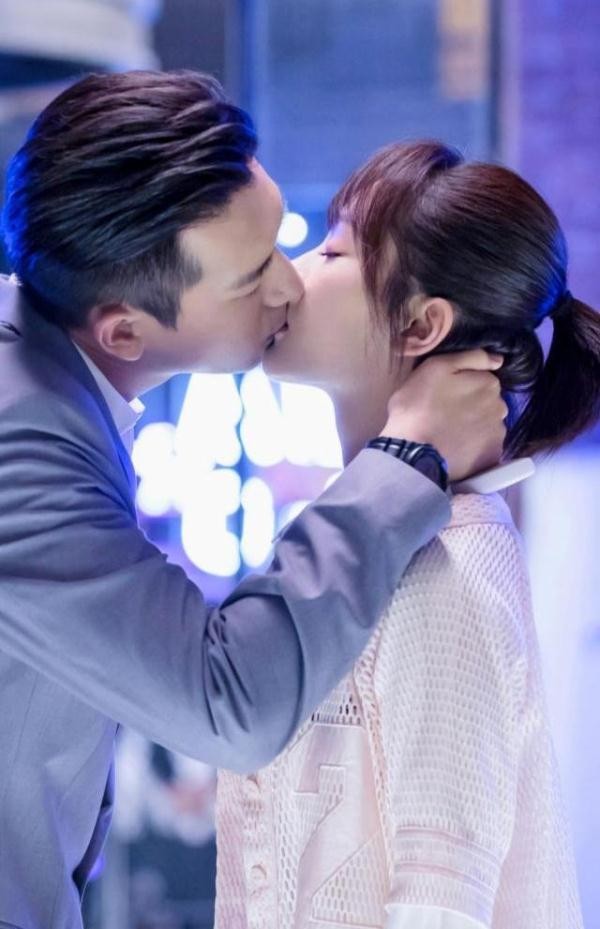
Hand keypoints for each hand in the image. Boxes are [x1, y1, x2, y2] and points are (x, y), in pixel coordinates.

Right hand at [381, 350, 507, 481]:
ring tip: (450, 434)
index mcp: (489, 383)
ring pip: (488, 425)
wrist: (411, 450)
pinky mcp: (492, 456)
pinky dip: (475, 447)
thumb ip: (471, 357)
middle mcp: (500, 407)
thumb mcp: (437, 367)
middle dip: (473, 406)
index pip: (484, 380)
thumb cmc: (419, 404)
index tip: (446, 395)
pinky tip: (457, 449)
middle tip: (446, 415)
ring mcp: (498, 433)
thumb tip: (499, 360)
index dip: (464, 387)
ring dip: (474, 427)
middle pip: (488, 403)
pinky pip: (486, 447)